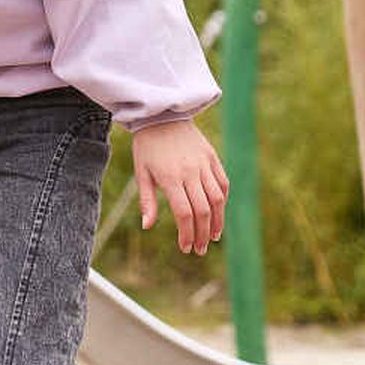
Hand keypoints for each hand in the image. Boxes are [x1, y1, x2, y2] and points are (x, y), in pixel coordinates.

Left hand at [130, 119, 228, 257]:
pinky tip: (218, 213)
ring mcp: (204, 164)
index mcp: (171, 177)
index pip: (184, 213)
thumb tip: (148, 226)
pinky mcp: (212, 157)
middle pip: (203, 210)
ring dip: (218, 221)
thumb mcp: (142, 173)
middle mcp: (191, 172)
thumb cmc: (148, 146)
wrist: (162, 114)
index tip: (186, 248)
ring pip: (217, 199)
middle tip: (200, 249)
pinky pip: (222, 183)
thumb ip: (147, 200)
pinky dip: (222, 200)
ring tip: (214, 237)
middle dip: (202, 234)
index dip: (187, 234)